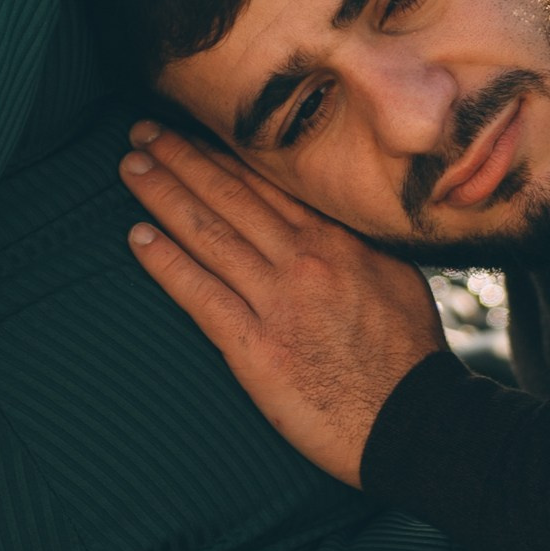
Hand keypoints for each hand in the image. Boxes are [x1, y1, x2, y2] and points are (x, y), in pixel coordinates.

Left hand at [120, 122, 446, 485]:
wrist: (418, 424)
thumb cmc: (411, 355)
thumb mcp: (399, 275)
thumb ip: (358, 240)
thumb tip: (335, 213)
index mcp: (341, 238)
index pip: (270, 181)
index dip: (225, 151)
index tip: (193, 127)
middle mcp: (306, 258)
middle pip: (231, 195)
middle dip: (182, 157)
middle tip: (143, 130)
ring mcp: (280, 301)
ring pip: (210, 234)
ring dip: (164, 196)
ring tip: (131, 168)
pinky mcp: (257, 348)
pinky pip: (201, 296)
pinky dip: (166, 264)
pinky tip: (137, 239)